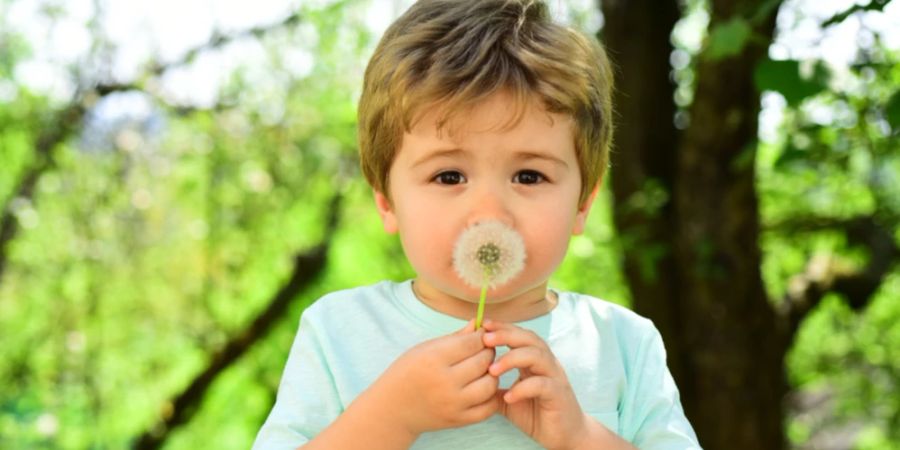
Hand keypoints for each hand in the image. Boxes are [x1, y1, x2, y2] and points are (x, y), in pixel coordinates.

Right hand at [369, 319, 499, 436]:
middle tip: (484, 350)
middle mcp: (444, 382)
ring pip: (490, 384)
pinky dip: (491, 396)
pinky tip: (482, 388)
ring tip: (484, 369)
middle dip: (488, 352)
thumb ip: (454, 338)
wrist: (392, 409)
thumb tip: (479, 323)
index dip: (480, 336)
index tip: (479, 335)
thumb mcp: (424, 349)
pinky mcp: (458, 420)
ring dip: (492, 374)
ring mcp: (453, 403)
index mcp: (433, 359)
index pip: (472, 342)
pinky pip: (488, 407)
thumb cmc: (407, 372)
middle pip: (483, 361)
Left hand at [482, 319, 590, 449]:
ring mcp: (555, 377)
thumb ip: (493, 387)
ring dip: (512, 359)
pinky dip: (523, 388)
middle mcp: (546, 363)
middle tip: (485, 338)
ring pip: (537, 356)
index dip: (503, 328)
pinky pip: (542, 384)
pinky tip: (508, 396)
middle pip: (529, 339)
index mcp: (534, 361)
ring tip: (492, 370)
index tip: (482, 325)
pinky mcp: (558, 394)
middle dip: (506, 335)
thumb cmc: (536, 414)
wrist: (565, 434)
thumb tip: (469, 377)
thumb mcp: (509, 398)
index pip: (519, 336)